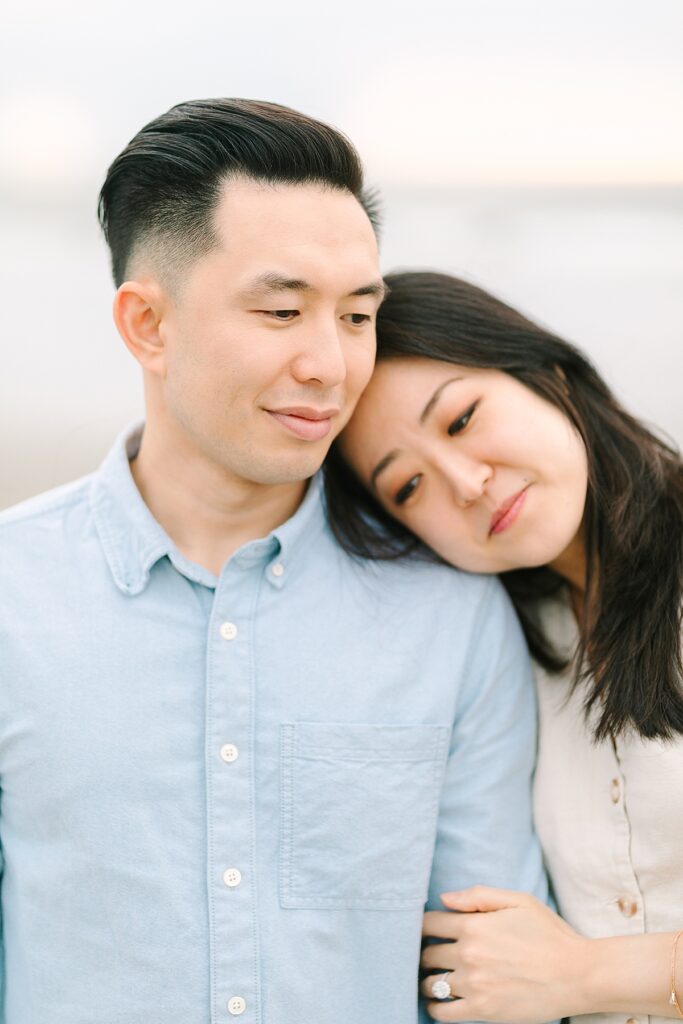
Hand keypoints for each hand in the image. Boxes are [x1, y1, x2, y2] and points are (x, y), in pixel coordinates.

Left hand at [420, 885, 590, 1022]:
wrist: (578, 974)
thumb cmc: (550, 934)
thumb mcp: (518, 901)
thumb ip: (478, 896)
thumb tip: (443, 898)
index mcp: (474, 925)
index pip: (429, 923)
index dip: (425, 926)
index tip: (429, 931)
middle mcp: (469, 954)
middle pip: (427, 954)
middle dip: (426, 952)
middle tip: (432, 955)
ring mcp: (474, 984)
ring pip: (431, 983)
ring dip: (429, 980)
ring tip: (435, 978)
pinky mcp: (483, 1011)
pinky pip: (443, 1012)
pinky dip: (435, 1008)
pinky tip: (439, 1003)